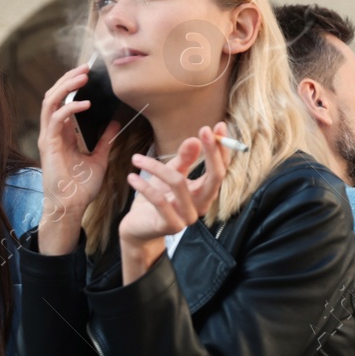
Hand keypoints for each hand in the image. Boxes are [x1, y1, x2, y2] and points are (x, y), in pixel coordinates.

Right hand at [37, 66, 123, 252]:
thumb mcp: (99, 157)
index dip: (73, 84)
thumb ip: (105, 139)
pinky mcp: (48, 145)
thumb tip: (116, 122)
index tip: (88, 72)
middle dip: (68, 78)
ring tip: (82, 76)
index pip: (64, 100)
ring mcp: (48, 137)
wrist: (72, 207)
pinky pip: (56, 119)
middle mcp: (52, 132)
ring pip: (50, 102)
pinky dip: (69, 108)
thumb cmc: (81, 186)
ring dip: (66, 86)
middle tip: (85, 67)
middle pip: (54, 95)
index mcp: (62, 133)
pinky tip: (84, 103)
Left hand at [118, 123, 232, 282]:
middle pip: (215, 178)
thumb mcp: (170, 174)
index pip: (221, 169)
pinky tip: (132, 177)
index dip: (222, 149)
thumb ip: (184, 159)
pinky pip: (160, 200)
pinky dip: (144, 185)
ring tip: (137, 159)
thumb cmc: (156, 199)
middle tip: (202, 130)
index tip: (219, 126)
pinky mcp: (172, 226)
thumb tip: (195, 140)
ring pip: (179, 183)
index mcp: (204, 192)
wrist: (138, 228)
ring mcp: (188, 217)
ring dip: (156, 167)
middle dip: (211, 152)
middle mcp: (202, 205)